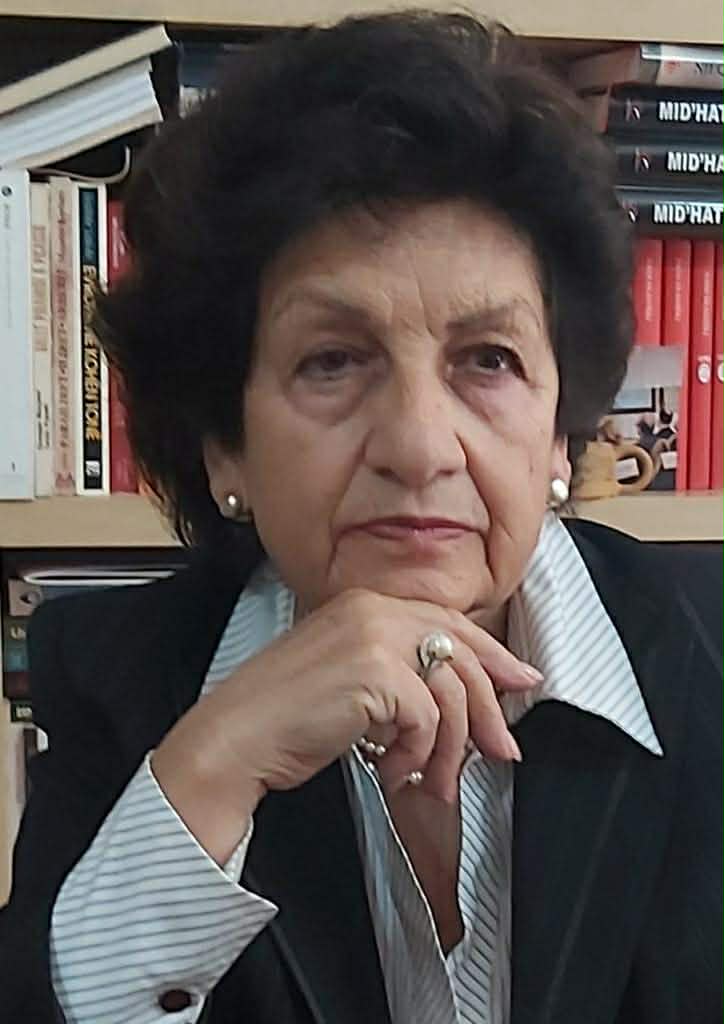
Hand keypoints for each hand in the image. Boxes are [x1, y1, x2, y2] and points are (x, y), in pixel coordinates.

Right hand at [156, 589, 538, 815]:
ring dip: (448, 749)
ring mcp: (374, 637)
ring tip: (426, 778)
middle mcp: (374, 610)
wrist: (234, 738)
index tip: (519, 680)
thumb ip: (400, 673)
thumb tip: (463, 698)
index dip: (492, 656)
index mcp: (366, 604)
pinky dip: (415, 757)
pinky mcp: (375, 672)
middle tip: (497, 751)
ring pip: (453, 693)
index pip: (450, 624)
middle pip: (464, 656)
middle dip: (488, 713)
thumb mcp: (349, 680)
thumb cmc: (283, 717)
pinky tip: (389, 769)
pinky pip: (428, 720)